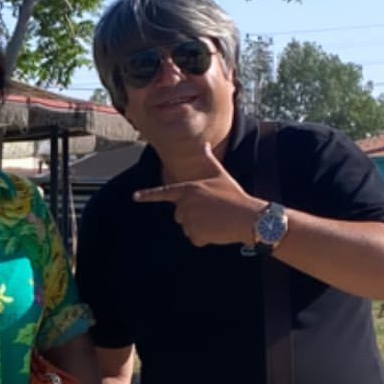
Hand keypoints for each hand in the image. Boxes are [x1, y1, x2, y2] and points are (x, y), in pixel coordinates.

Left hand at [134, 144, 264, 247]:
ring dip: (199, 227)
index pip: (164, 193)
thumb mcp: (220, 175)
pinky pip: (195, 239)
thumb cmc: (234, 196)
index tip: (135, 197)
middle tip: (212, 212)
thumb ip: (208, 161)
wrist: (247, 217)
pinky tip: (217, 231)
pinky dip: (204, 238)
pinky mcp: (194, 234)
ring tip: (216, 220)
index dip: (148, 195)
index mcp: (188, 189)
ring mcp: (188, 220)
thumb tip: (204, 144)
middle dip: (192, 215)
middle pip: (179, 214)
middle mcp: (184, 204)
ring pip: (187, 228)